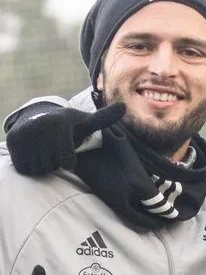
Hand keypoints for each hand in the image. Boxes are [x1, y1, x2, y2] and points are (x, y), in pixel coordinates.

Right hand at [6, 102, 125, 175]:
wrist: (36, 118)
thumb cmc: (67, 126)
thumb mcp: (85, 122)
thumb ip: (103, 119)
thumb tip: (124, 107)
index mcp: (60, 123)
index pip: (67, 161)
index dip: (69, 162)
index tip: (69, 153)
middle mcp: (40, 125)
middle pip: (53, 166)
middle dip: (56, 163)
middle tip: (55, 150)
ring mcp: (24, 133)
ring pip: (39, 168)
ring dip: (44, 165)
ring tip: (45, 150)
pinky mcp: (12, 141)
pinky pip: (25, 167)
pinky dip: (30, 165)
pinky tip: (33, 152)